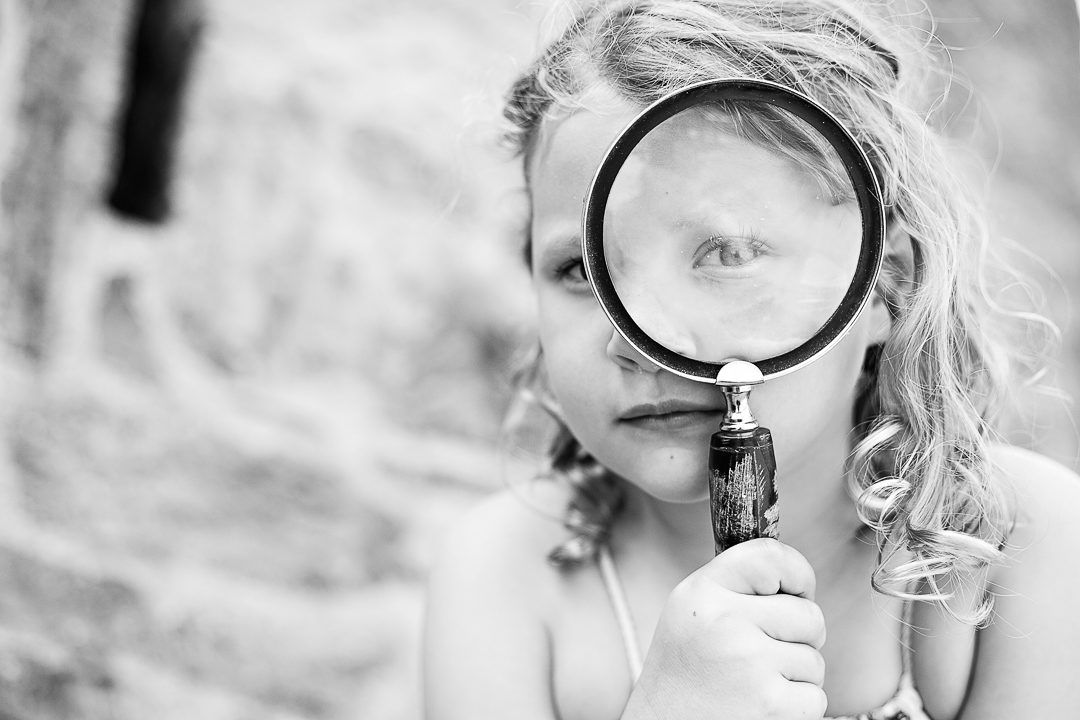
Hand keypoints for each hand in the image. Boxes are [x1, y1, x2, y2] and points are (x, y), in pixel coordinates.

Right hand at [621, 538, 827, 719]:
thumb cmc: (684, 671)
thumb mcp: (691, 611)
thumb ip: (734, 585)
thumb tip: (797, 577)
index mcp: (703, 593)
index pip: (771, 557)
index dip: (797, 573)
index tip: (794, 591)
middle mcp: (725, 621)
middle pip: (809, 614)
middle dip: (800, 636)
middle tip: (766, 652)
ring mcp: (749, 663)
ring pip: (814, 660)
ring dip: (796, 675)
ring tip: (754, 682)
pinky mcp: (770, 703)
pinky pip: (816, 697)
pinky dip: (797, 707)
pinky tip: (762, 706)